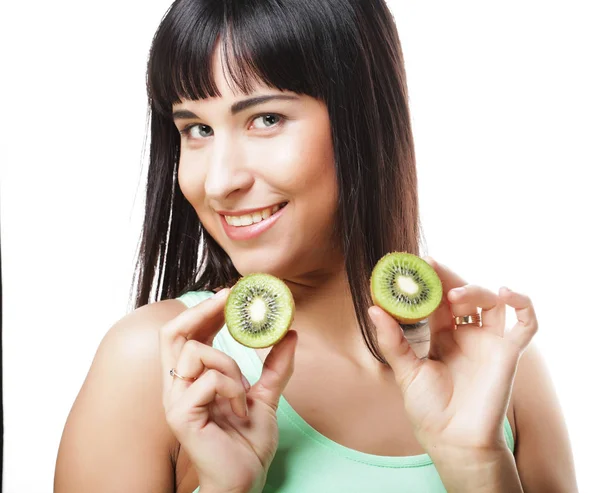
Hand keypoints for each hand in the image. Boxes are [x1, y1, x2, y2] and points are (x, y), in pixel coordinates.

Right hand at [159, 289, 297, 492]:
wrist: (244, 482)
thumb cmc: (246, 444)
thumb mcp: (267, 398)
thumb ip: (275, 367)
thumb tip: (290, 334)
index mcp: (192, 381)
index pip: (187, 335)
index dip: (204, 311)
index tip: (229, 295)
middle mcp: (177, 387)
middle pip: (172, 333)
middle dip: (200, 310)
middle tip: (227, 298)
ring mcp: (176, 401)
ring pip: (195, 351)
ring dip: (229, 364)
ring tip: (243, 392)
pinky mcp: (181, 415)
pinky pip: (209, 380)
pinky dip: (233, 388)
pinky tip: (240, 410)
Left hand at [369, 257, 537, 454]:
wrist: (452, 440)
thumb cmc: (429, 409)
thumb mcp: (405, 371)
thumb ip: (392, 340)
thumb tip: (373, 308)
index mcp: (442, 336)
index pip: (438, 299)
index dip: (430, 281)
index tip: (415, 264)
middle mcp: (466, 335)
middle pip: (464, 295)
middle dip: (449, 279)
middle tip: (431, 267)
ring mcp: (489, 342)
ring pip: (492, 302)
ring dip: (476, 290)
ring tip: (456, 295)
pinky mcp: (508, 353)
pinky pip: (526, 324)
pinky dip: (522, 304)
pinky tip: (505, 293)